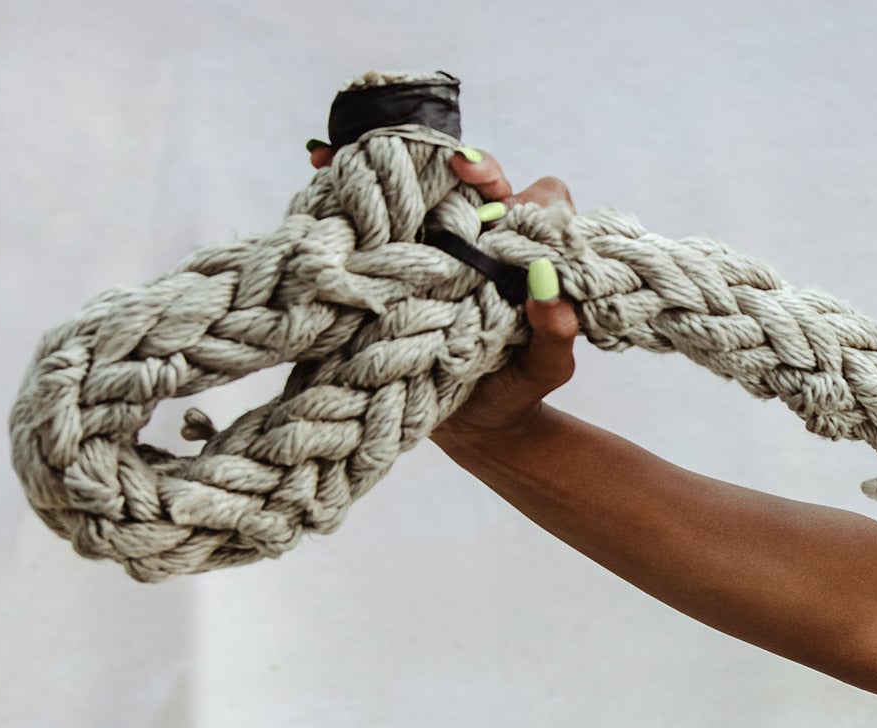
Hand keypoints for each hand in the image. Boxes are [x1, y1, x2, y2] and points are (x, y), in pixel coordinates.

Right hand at [307, 139, 582, 440]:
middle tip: (423, 161)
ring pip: (416, 191)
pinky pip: (372, 222)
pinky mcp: (394, 265)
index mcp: (524, 254)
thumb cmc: (518, 387)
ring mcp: (435, 249)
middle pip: (465, 182)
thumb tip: (549, 291)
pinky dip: (343, 190)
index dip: (515, 188)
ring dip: (384, 164)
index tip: (482, 182)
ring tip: (345, 152)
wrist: (474, 426)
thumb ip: (556, 332)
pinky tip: (320, 164)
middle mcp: (481, 240)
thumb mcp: (545, 367)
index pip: (533, 199)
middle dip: (439, 159)